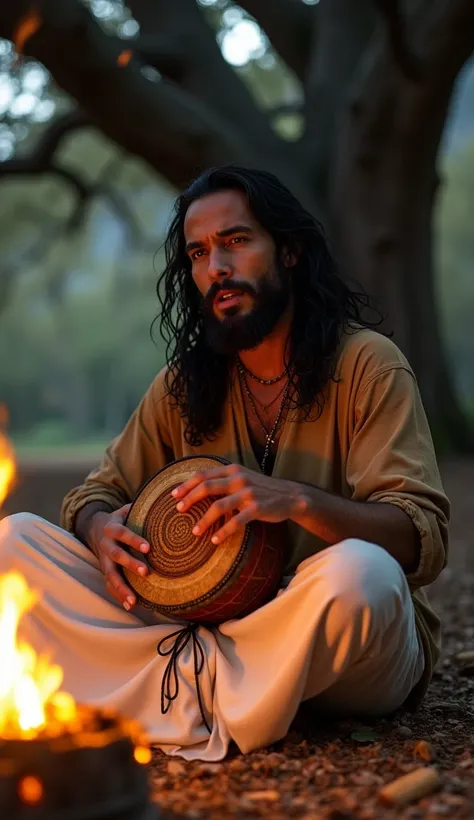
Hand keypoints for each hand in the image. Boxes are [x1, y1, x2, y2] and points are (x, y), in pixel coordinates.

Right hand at [89, 504, 149, 610]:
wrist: (95, 528)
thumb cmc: (121, 519)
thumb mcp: (126, 510)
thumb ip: (140, 507)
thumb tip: (165, 499)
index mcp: (112, 527)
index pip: (123, 533)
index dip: (134, 540)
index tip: (148, 547)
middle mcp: (106, 544)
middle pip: (117, 555)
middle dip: (130, 564)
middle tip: (146, 572)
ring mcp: (103, 560)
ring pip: (110, 575)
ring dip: (122, 587)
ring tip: (134, 600)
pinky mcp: (104, 570)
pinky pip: (109, 585)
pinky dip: (118, 596)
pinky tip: (130, 605)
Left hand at [171, 464, 307, 543]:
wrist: (291, 496)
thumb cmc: (262, 489)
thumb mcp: (243, 478)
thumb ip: (224, 480)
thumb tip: (198, 487)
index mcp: (233, 470)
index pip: (204, 474)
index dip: (186, 484)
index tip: (173, 495)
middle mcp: (239, 479)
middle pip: (207, 487)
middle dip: (189, 499)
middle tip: (178, 510)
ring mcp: (248, 493)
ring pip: (218, 506)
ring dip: (203, 520)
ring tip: (194, 532)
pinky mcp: (257, 508)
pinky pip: (236, 521)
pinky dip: (223, 531)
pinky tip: (215, 540)